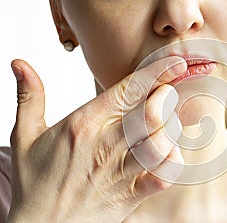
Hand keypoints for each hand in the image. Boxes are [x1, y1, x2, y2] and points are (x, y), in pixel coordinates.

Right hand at [6, 57, 186, 222]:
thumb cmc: (35, 181)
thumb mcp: (25, 135)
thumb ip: (29, 97)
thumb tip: (19, 62)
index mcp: (83, 124)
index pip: (128, 89)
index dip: (157, 72)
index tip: (176, 63)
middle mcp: (104, 145)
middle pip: (151, 112)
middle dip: (166, 98)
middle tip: (166, 95)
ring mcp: (119, 172)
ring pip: (161, 142)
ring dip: (171, 130)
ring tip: (166, 125)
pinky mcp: (130, 196)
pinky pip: (163, 176)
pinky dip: (172, 162)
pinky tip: (167, 155)